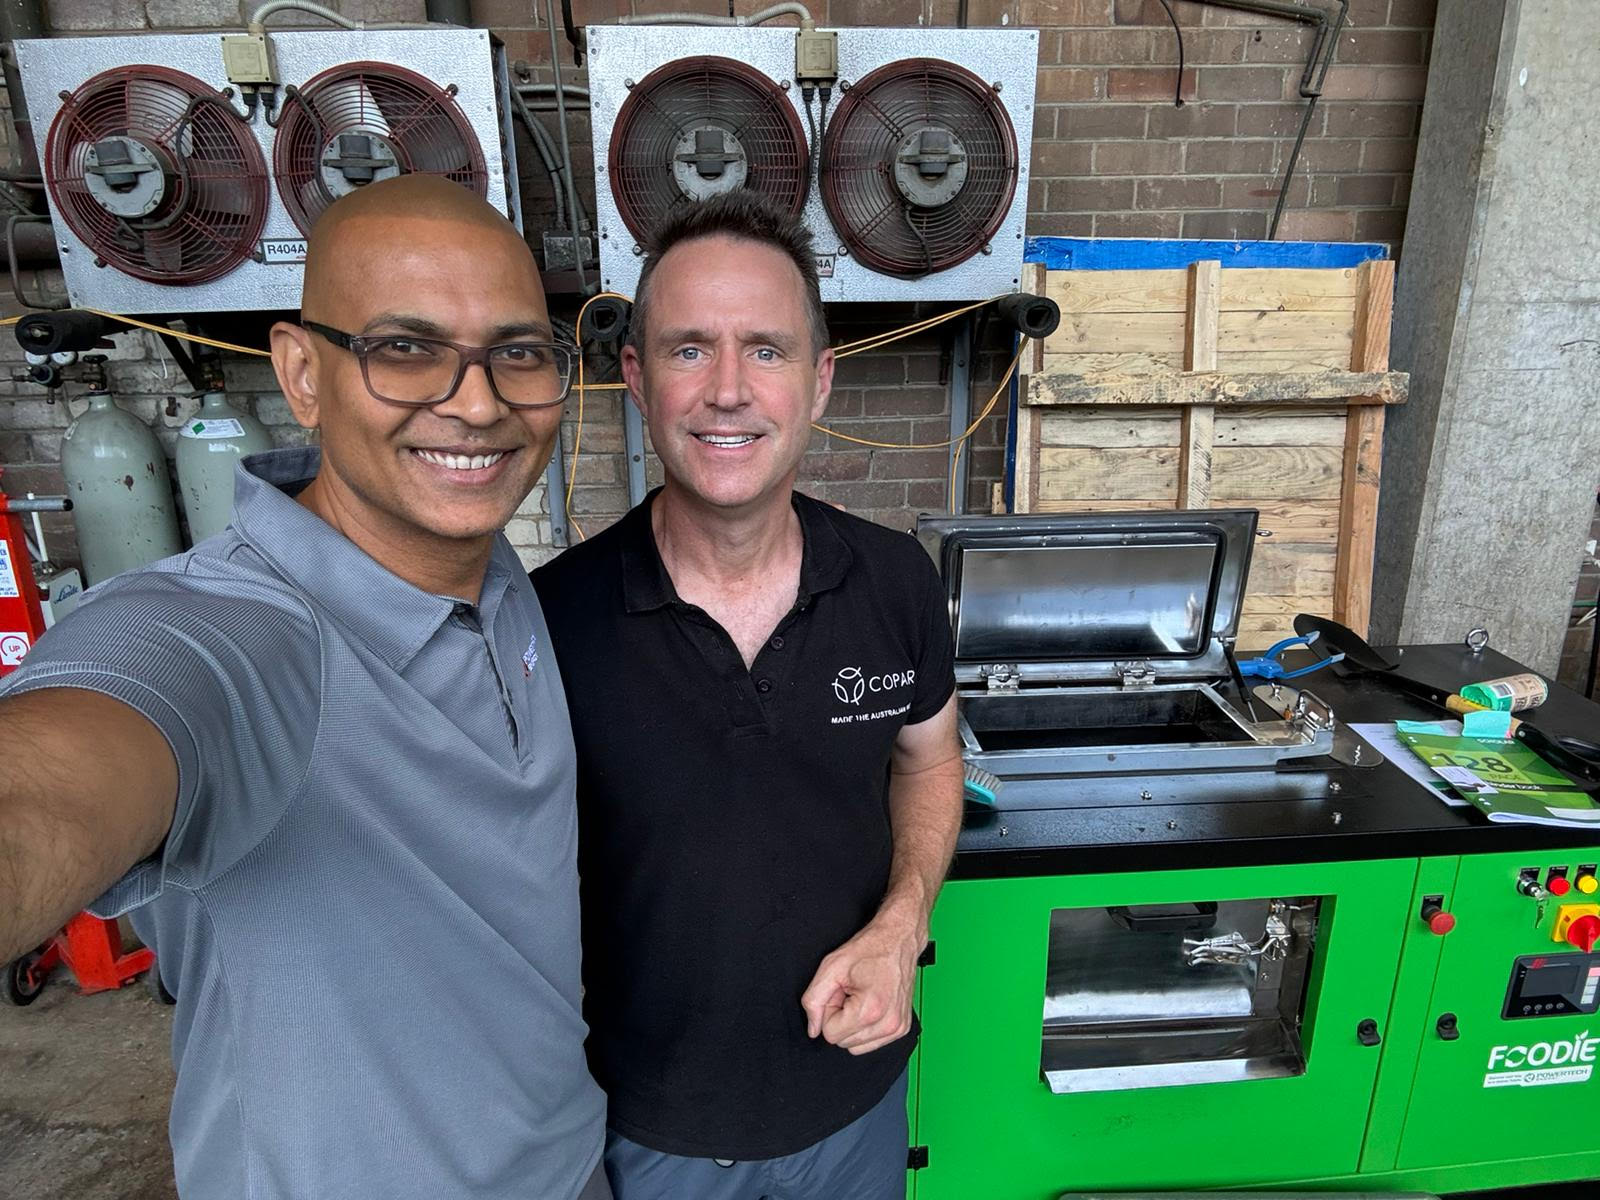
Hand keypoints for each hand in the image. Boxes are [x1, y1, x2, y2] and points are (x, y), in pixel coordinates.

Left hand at [800, 914, 922, 1055]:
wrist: (898, 939)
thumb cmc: (869, 949)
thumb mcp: (831, 967)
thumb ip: (814, 1000)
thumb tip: (813, 1029)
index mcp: (870, 1010)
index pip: (831, 1034)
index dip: (829, 1010)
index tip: (840, 992)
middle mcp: (888, 1024)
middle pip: (843, 1042)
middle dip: (840, 1019)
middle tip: (850, 993)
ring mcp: (898, 1028)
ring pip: (856, 1047)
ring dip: (852, 1025)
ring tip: (860, 998)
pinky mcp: (902, 1029)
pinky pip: (871, 1043)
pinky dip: (865, 1027)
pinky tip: (871, 1004)